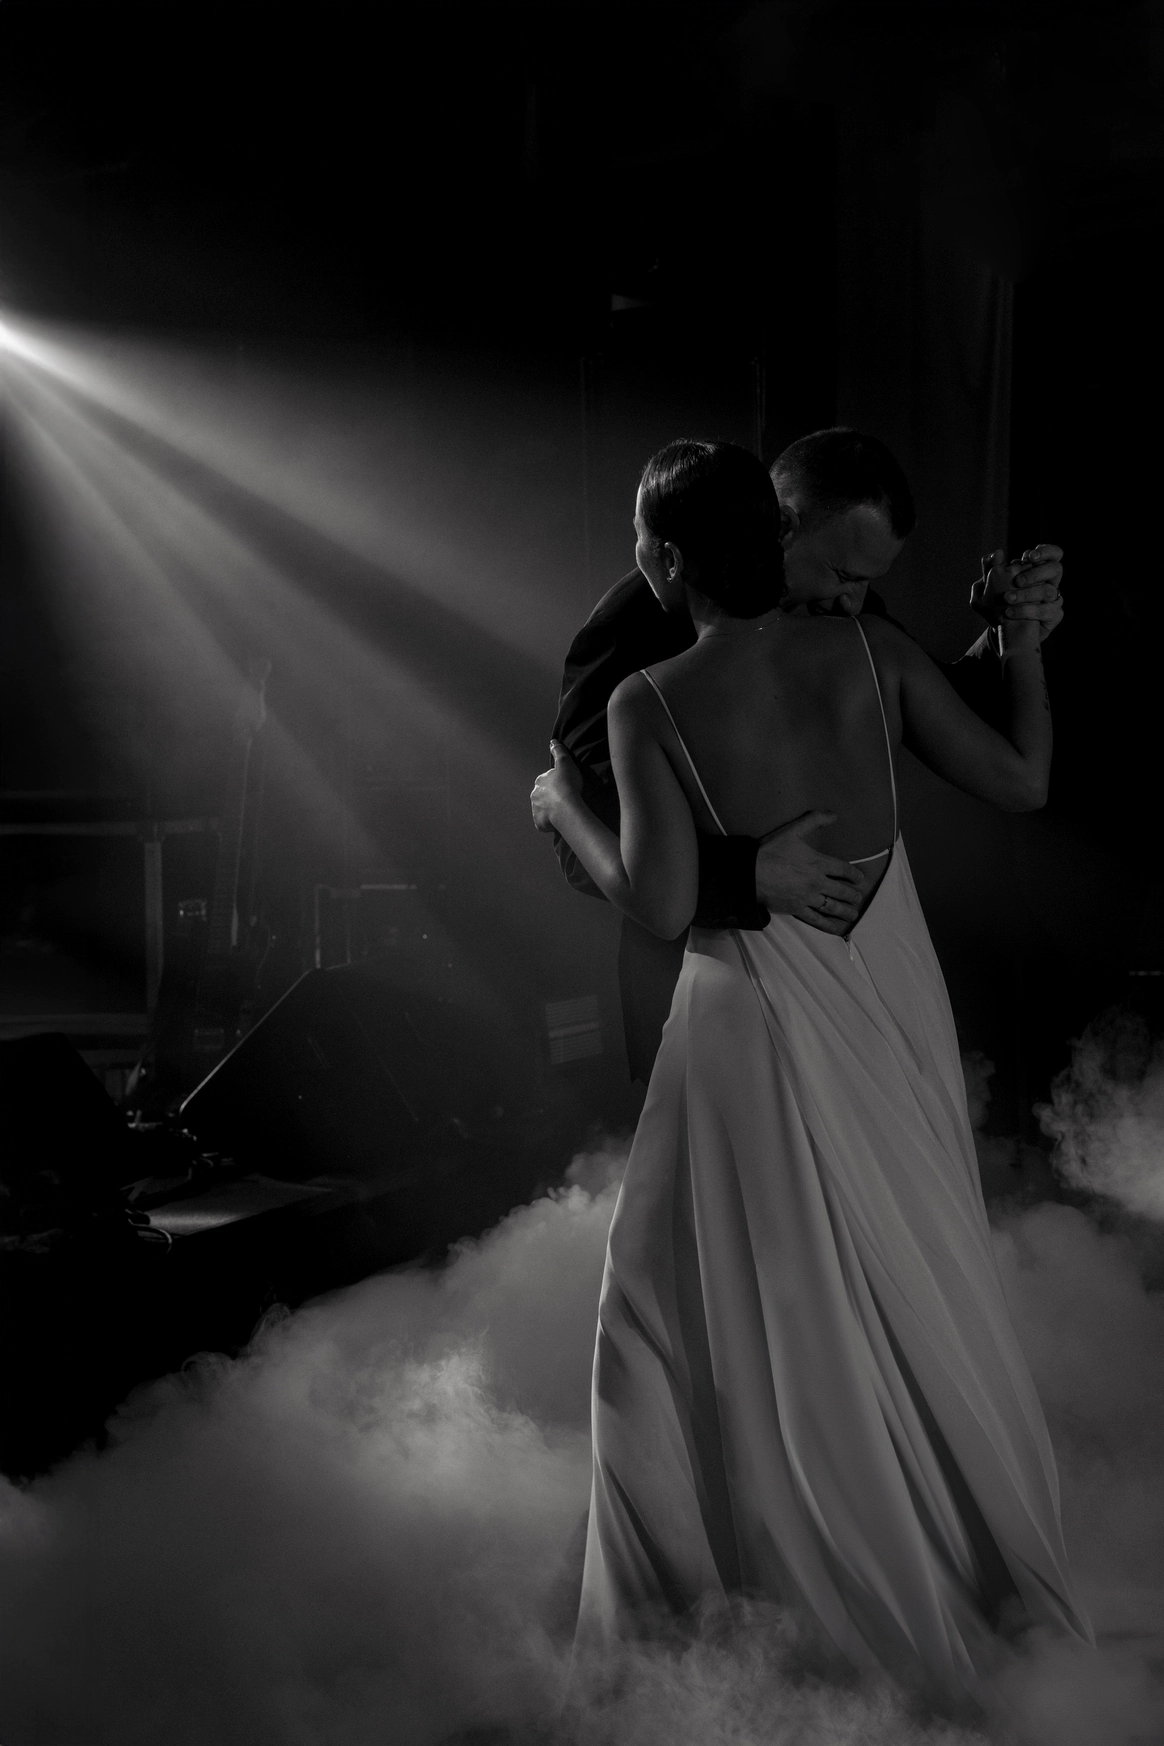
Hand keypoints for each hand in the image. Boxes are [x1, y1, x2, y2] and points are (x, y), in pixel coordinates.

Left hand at [531, 739, 583, 831]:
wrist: (566, 808)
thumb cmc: (568, 785)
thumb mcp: (566, 763)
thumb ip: (559, 751)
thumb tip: (553, 742)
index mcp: (539, 781)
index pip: (547, 780)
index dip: (557, 783)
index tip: (567, 787)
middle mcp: (534, 794)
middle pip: (543, 795)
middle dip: (551, 797)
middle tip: (566, 800)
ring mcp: (535, 809)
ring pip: (542, 809)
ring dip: (550, 810)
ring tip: (563, 811)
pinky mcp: (539, 823)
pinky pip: (543, 823)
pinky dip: (549, 823)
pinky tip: (559, 821)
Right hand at [755, 811, 867, 934]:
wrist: (750, 874)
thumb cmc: (770, 851)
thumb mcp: (792, 831)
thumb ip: (814, 820)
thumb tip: (834, 815)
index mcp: (818, 863)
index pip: (844, 869)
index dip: (855, 875)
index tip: (860, 879)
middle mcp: (817, 882)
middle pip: (842, 891)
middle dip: (853, 895)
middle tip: (858, 898)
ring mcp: (808, 898)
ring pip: (833, 907)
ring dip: (846, 911)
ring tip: (853, 914)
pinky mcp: (797, 910)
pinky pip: (817, 920)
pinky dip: (829, 925)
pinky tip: (837, 929)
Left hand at [971, 545, 1063, 642]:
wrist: (1006, 633)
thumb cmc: (998, 606)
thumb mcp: (988, 588)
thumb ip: (990, 569)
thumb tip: (996, 552)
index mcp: (1038, 570)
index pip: (1053, 553)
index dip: (1045, 551)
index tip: (1028, 556)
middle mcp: (1049, 583)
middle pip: (1056, 568)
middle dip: (1036, 572)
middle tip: (1017, 581)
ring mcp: (1054, 599)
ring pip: (1049, 591)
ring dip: (1027, 594)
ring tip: (1006, 599)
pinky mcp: (1054, 615)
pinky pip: (1047, 611)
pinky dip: (1027, 612)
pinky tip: (1009, 613)